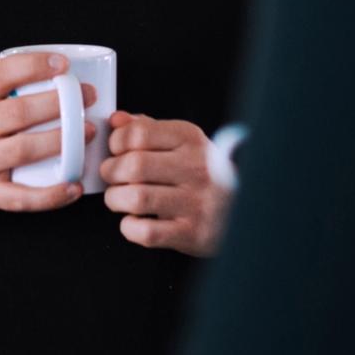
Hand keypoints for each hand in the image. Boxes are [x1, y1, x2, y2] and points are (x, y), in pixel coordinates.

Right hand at [0, 52, 97, 221]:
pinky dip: (51, 194)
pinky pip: (22, 196)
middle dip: (61, 103)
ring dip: (63, 140)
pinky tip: (73, 186)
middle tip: (88, 97)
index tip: (63, 65)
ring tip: (89, 131)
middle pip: (20, 112)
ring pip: (25, 150)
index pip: (2, 74)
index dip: (35, 65)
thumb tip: (57, 73)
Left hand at [99, 112, 228, 256]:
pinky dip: (129, 227)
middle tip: (112, 176)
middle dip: (111, 172)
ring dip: (116, 199)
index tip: (116, 150)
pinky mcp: (192, 233)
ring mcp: (195, 202)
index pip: (140, 133)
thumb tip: (116, 120)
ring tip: (119, 198)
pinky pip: (147, 232)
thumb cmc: (205, 172)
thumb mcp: (183, 142)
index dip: (117, 141)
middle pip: (134, 165)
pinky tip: (133, 221)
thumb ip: (148, 129)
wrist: (244, 208)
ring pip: (137, 198)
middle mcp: (195, 168)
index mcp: (190, 140)